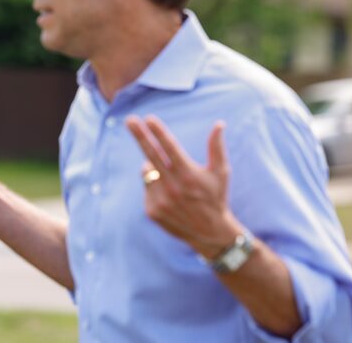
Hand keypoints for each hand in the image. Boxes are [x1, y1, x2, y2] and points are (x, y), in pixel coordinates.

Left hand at [125, 115, 242, 257]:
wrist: (210, 233)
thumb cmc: (215, 197)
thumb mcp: (220, 173)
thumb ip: (217, 148)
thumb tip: (219, 123)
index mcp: (189, 175)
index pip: (170, 148)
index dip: (158, 132)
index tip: (149, 118)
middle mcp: (173, 187)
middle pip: (150, 155)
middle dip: (140, 135)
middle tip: (130, 120)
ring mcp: (160, 200)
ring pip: (146, 171)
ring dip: (153, 167)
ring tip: (169, 177)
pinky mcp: (152, 210)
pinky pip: (146, 187)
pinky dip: (153, 184)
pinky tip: (169, 195)